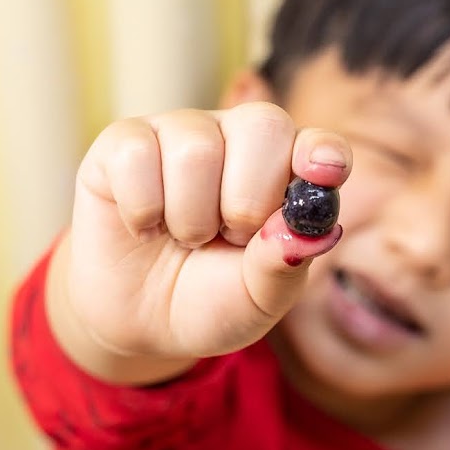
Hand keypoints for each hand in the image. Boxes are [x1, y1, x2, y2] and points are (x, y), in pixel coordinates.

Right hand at [65, 104, 349, 362]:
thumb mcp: (256, 301)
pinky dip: (143, 209)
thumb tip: (303, 232)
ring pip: (196, 148)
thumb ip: (282, 267)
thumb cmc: (210, 302)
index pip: (319, 145)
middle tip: (230, 237)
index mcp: (286, 172)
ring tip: (186, 237)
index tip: (324, 172)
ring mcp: (181, 133)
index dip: (323, 153)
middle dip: (248, 200)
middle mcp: (238, 139)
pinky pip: (137, 154)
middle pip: (263, 127)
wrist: (141, 323)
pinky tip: (144, 227)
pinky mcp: (125, 142)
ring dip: (191, 217)